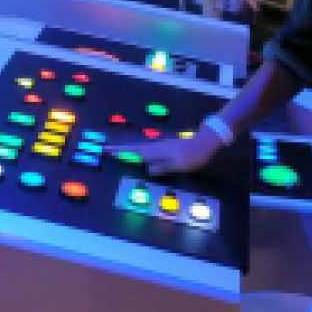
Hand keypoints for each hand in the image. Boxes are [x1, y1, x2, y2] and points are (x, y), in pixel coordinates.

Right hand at [107, 128, 222, 177]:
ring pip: (141, 148)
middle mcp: (156, 146)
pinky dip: (139, 150)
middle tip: (106, 149)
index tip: (106, 150)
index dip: (121, 151)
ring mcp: (161, 145)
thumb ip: (162, 167)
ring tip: (118, 151)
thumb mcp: (178, 165)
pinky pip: (148, 149)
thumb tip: (148, 169)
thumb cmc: (193, 155)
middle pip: (135, 147)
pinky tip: (140, 154)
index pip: (135, 151)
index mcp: (157, 150)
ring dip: (129, 149)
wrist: (205, 142)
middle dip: (121, 149)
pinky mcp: (166, 146)